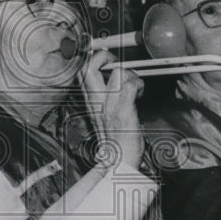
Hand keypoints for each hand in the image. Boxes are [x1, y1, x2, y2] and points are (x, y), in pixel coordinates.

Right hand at [78, 49, 144, 171]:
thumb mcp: (102, 113)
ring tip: (134, 86)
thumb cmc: (115, 140)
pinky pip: (130, 85)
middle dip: (105, 56)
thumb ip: (103, 95)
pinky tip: (140, 95)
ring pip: (116, 72)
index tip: (105, 59)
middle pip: (88, 66)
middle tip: (116, 64)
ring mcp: (110, 105)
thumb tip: (113, 77)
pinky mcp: (123, 111)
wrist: (118, 163)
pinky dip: (138, 85)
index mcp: (90, 100)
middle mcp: (96, 101)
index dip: (92, 57)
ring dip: (130, 74)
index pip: (81, 69)